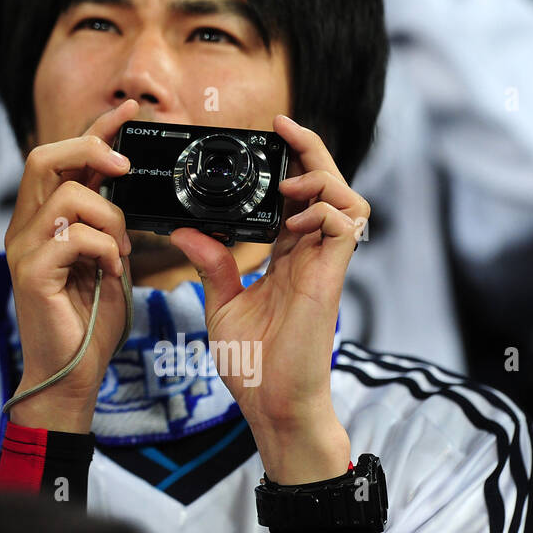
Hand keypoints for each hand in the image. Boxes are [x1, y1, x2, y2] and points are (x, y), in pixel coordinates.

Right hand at [3, 98, 139, 432]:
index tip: (129, 112)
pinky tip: (111, 272)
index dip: (95, 129)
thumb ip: (109, 223)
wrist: (72, 376)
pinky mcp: (31, 274)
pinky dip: (104, 249)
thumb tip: (129, 186)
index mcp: (42, 221)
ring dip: (108, 218)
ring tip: (120, 250)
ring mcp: (24, 250)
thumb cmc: (90, 321)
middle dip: (90, 150)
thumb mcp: (108, 259)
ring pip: (67, 198)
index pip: (62, 158)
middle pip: (44, 158)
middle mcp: (26, 229)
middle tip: (124, 168)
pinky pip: (73, 238)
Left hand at [169, 114, 364, 482]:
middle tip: (283, 127)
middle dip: (311, 151)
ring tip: (289, 180)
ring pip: (349, 199)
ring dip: (322, 177)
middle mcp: (310, 256)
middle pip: (329, 187)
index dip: (290, 162)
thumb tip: (184, 229)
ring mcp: (324, 267)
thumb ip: (210, 264)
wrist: (271, 406)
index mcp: (287, 256)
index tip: (266, 135)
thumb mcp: (221, 303)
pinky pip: (345, 229)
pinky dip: (324, 211)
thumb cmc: (252, 364)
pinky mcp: (330, 282)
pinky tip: (294, 218)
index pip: (298, 196)